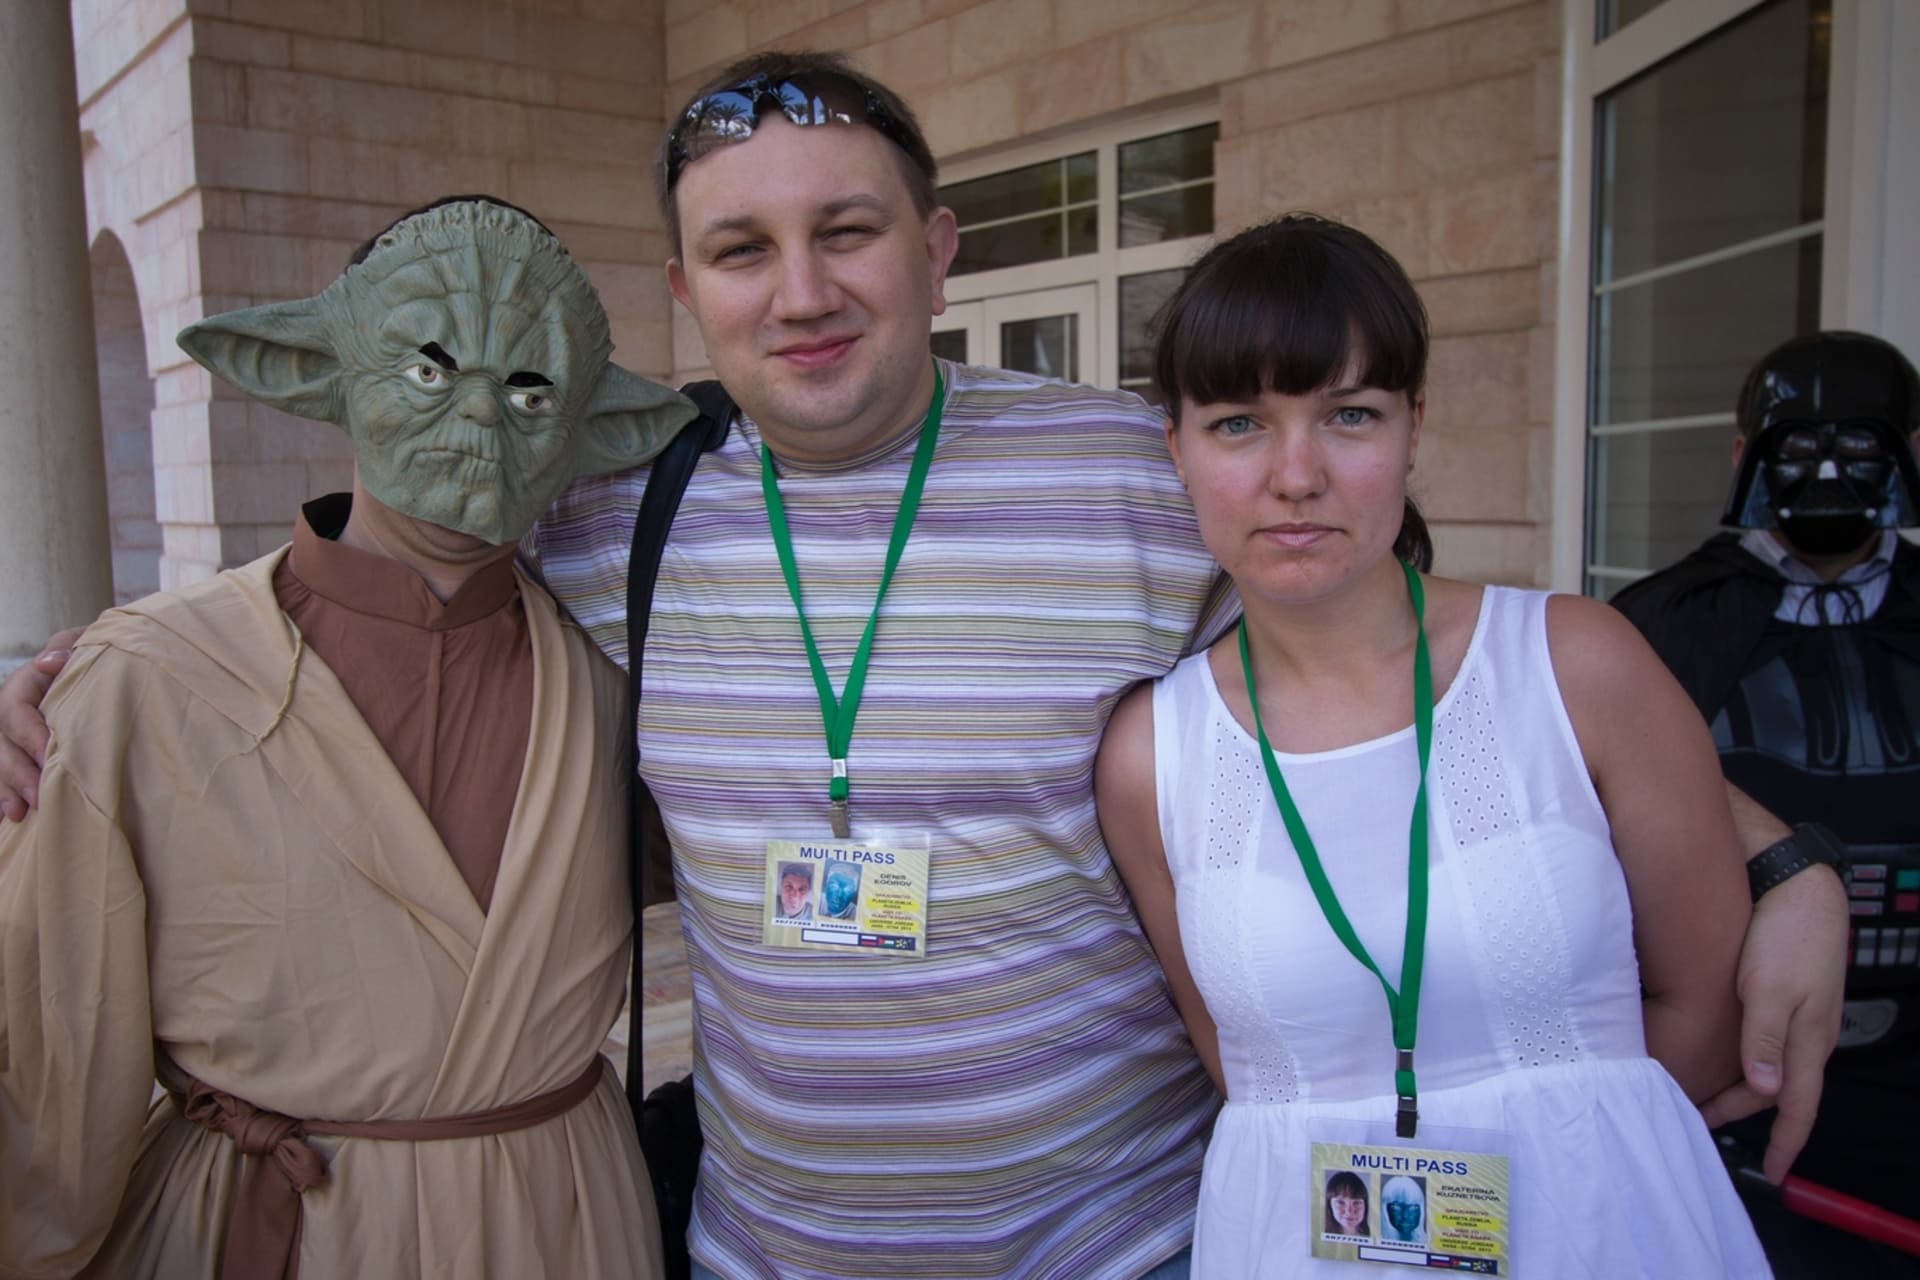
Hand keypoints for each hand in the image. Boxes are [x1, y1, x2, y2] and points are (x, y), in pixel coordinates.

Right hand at [0, 628, 80, 821]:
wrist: (101, 664)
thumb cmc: (95, 654)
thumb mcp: (86, 641)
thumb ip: (69, 647)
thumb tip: (53, 662)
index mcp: (24, 683)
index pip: (15, 709)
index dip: (29, 733)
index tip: (50, 753)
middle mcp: (10, 708)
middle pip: (1, 741)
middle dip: (17, 771)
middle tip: (38, 797)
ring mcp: (10, 733)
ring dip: (7, 787)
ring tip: (20, 813)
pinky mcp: (17, 752)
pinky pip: (2, 773)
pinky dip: (4, 794)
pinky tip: (12, 815)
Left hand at [1699, 864, 1847, 1182]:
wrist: (1796, 885)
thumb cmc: (1786, 935)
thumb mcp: (1770, 988)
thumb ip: (1765, 1039)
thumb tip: (1766, 1089)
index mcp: (1806, 1041)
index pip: (1798, 1107)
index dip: (1786, 1143)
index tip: (1772, 1172)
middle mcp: (1802, 1033)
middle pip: (1772, 1088)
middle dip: (1740, 1110)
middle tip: (1699, 1120)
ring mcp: (1793, 1012)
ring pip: (1764, 1063)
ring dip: (1735, 1081)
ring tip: (1698, 1090)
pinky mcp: (1779, 991)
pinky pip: (1761, 1037)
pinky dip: (1738, 1052)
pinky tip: (1713, 1046)